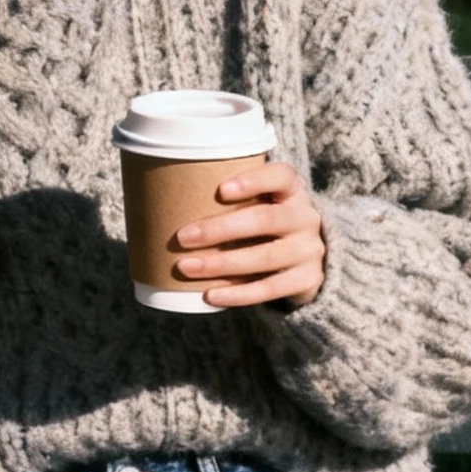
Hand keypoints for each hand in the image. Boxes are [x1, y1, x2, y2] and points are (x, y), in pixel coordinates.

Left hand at [174, 159, 325, 308]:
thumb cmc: (266, 224)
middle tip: (183, 237)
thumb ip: (231, 198)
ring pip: (264, 257)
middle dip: (220, 229)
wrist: (307, 259)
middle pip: (265, 219)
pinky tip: (210, 295)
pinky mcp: (307, 281)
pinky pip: (269, 289)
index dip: (253, 181)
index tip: (221, 190)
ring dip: (222, 264)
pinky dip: (237, 294)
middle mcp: (306, 218)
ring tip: (186, 267)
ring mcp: (309, 251)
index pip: (281, 176)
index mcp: (293, 191)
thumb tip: (161, 195)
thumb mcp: (262, 202)